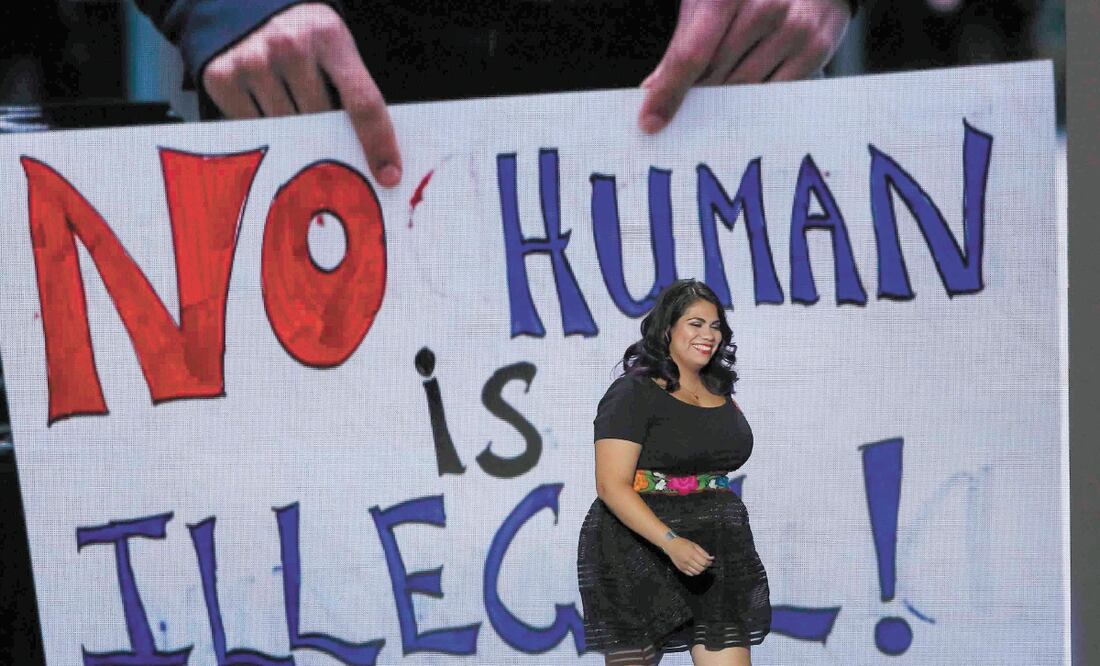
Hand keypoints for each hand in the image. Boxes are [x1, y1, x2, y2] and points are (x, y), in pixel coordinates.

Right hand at [201, 3, 401, 187]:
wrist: (243, 5)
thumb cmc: (303, 38)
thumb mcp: (334, 48)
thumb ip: (352, 89)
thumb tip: (375, 157)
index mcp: (329, 35)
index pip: (363, 102)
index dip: (378, 143)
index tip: (389, 176)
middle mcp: (288, 44)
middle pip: (321, 122)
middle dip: (328, 135)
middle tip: (328, 136)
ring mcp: (251, 60)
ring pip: (287, 129)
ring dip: (295, 132)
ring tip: (292, 107)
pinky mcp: (220, 77)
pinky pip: (254, 128)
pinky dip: (266, 128)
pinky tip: (266, 106)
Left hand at [639, 0, 851, 133]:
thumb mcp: (707, 2)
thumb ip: (683, 44)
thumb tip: (653, 90)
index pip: (691, 54)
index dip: (669, 91)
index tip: (650, 123)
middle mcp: (764, 6)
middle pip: (716, 76)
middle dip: (697, 97)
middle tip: (684, 110)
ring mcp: (794, 27)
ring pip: (744, 89)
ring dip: (724, 100)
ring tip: (718, 95)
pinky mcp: (817, 47)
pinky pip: (775, 92)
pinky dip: (755, 98)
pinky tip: (747, 92)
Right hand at [662, 537, 714, 575]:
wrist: (671, 545)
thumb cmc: (682, 543)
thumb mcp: (694, 545)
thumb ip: (703, 552)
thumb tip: (711, 558)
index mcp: (692, 553)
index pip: (704, 562)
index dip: (709, 563)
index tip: (710, 561)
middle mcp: (688, 560)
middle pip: (701, 568)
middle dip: (705, 567)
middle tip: (705, 563)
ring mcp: (684, 565)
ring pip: (696, 572)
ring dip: (700, 570)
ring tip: (700, 565)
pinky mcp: (681, 568)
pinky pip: (690, 574)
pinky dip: (694, 572)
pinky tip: (694, 567)